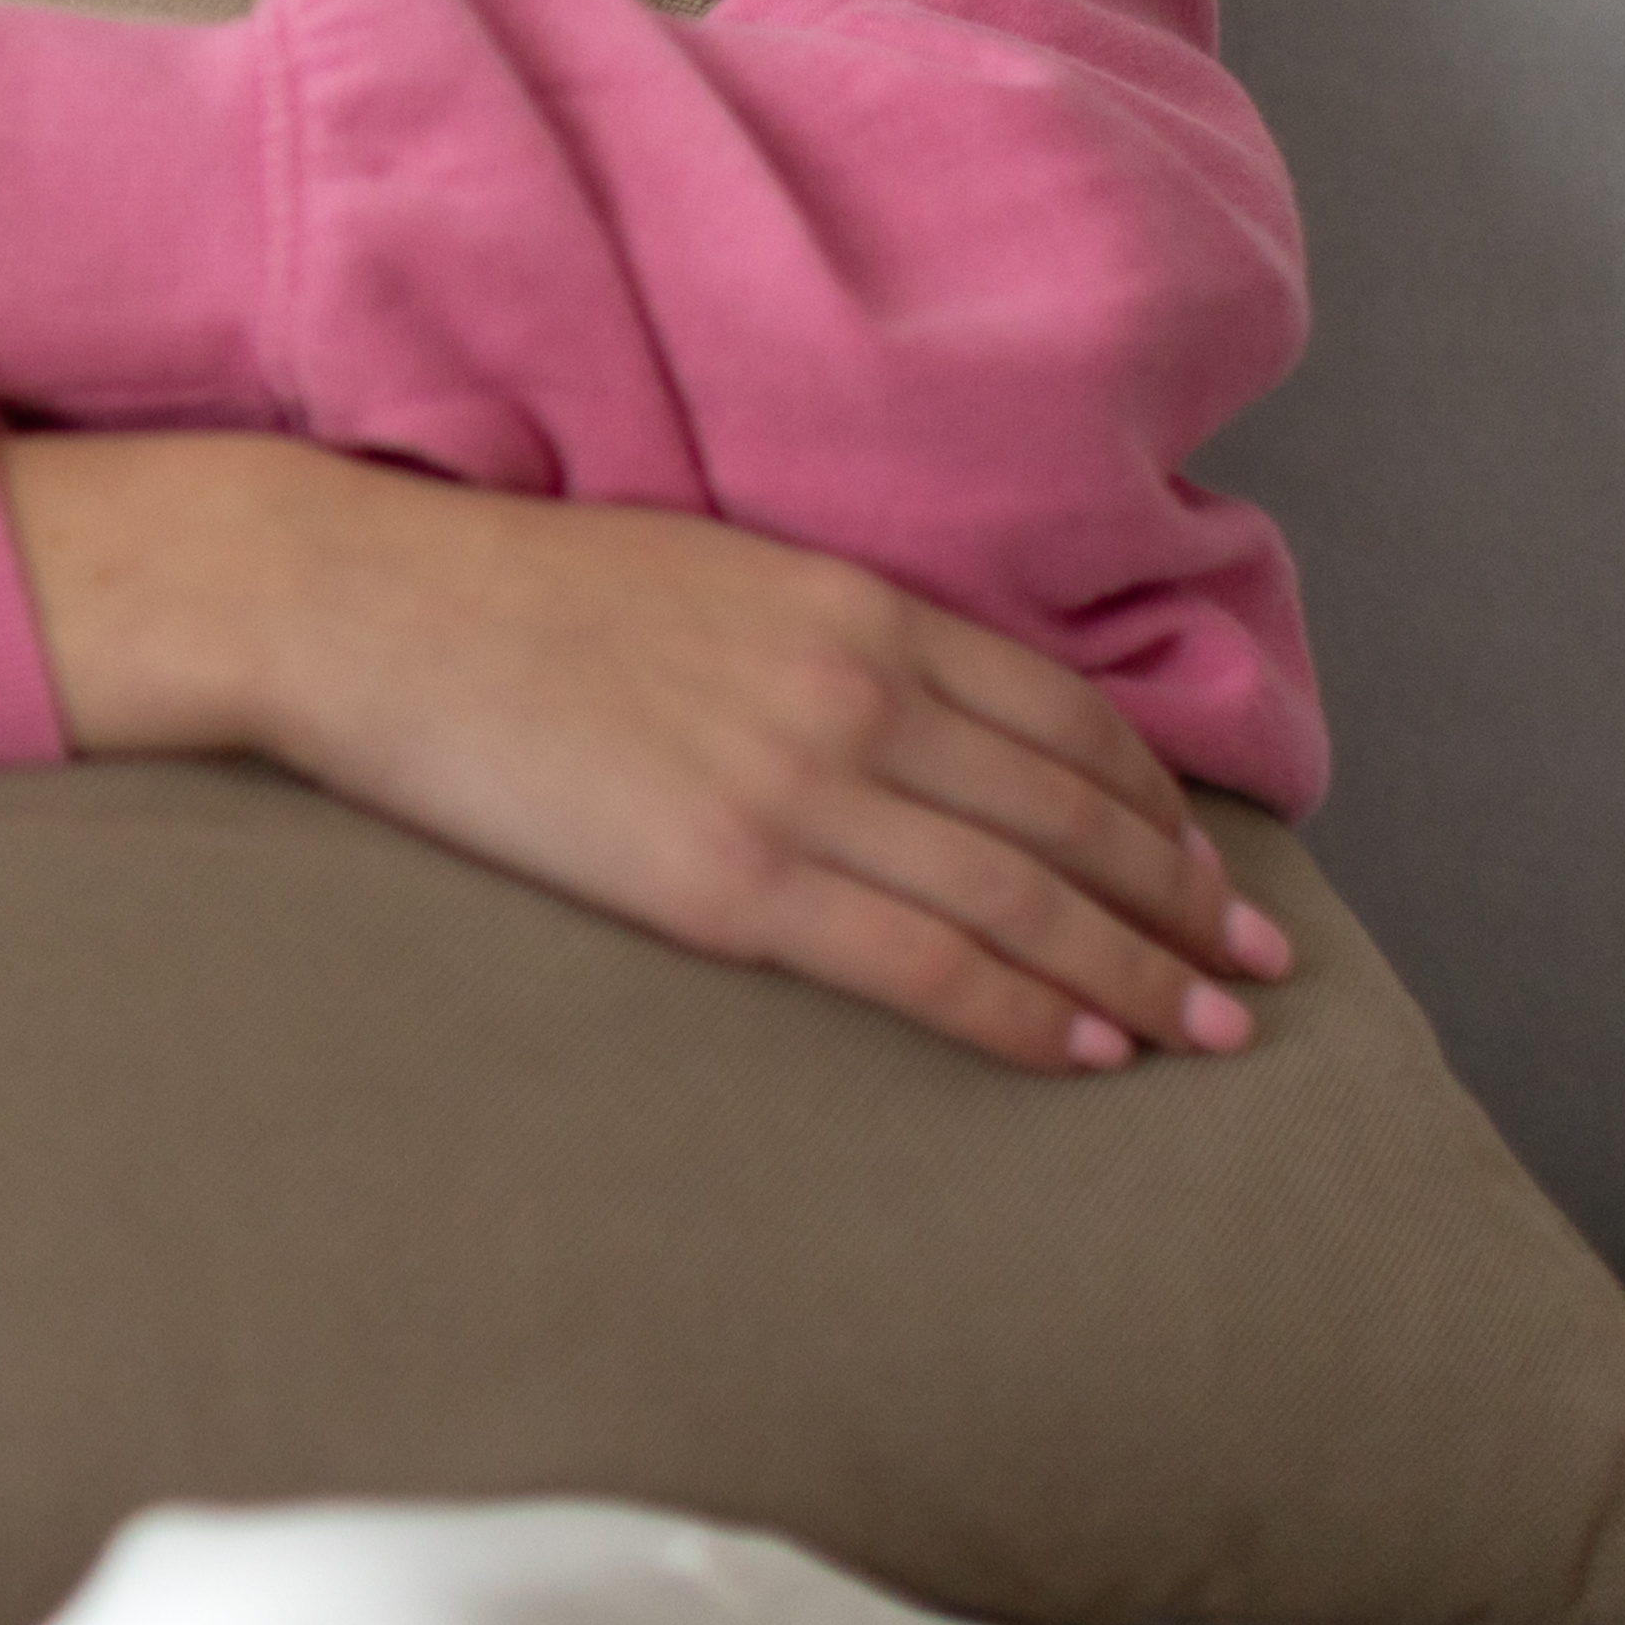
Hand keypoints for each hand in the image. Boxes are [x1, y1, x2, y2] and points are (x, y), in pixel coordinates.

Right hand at [0, 431, 1298, 1077]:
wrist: (366, 606)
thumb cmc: (505, 592)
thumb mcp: (700, 575)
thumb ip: (815, 639)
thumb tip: (894, 717)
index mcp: (851, 606)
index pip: (1059, 717)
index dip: (1153, 803)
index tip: (1209, 867)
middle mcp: (854, 690)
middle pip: (1070, 813)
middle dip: (1179, 902)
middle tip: (1258, 974)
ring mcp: (796, 785)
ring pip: (1023, 894)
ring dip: (1136, 971)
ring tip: (1207, 1033)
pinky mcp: (726, 876)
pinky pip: (918, 958)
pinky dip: (1020, 1008)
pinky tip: (1081, 1049)